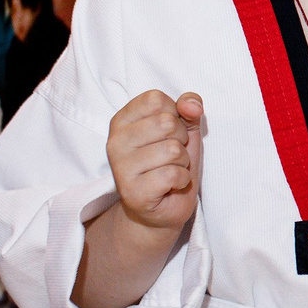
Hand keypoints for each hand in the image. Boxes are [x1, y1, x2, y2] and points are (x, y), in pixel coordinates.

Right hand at [106, 91, 202, 231]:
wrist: (162, 207)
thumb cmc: (170, 163)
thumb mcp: (184, 128)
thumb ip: (188, 108)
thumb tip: (192, 104)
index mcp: (122, 121)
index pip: (156, 99)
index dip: (174, 114)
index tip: (168, 133)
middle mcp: (115, 142)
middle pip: (166, 123)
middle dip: (180, 140)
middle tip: (171, 156)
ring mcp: (121, 168)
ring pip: (172, 150)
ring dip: (182, 162)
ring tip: (170, 170)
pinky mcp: (133, 192)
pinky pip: (173, 174)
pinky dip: (181, 180)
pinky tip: (170, 186)